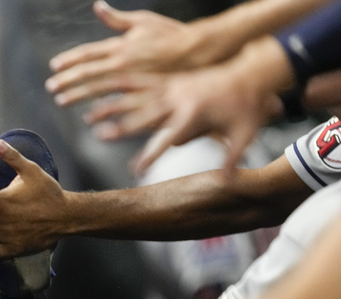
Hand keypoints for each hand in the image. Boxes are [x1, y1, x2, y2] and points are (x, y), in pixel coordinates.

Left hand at [46, 1, 199, 106]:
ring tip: (61, 101)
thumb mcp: (142, 21)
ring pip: (98, 88)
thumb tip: (98, 6)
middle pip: (88, 72)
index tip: (55, 66)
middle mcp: (123, 61)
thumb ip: (116, 19)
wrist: (197, 51)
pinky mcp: (140, 90)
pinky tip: (89, 113)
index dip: (70, 59)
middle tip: (51, 87)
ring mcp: (131, 78)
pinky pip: (116, 100)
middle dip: (67, 80)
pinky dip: (101, 106)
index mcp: (121, 44)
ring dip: (77, 95)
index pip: (89, 52)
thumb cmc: (170, 35)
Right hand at [86, 35, 288, 174]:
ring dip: (112, 107)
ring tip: (89, 116)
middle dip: (121, 127)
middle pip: (143, 116)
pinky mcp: (170, 80)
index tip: (135, 170)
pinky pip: (142, 81)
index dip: (151, 155)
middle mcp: (178, 100)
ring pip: (136, 98)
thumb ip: (232, 160)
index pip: (168, 139)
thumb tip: (227, 186)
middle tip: (99, 136)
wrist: (251, 72)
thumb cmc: (247, 106)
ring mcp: (172, 88)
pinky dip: (122, 84)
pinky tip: (103, 86)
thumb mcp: (243, 135)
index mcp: (194, 115)